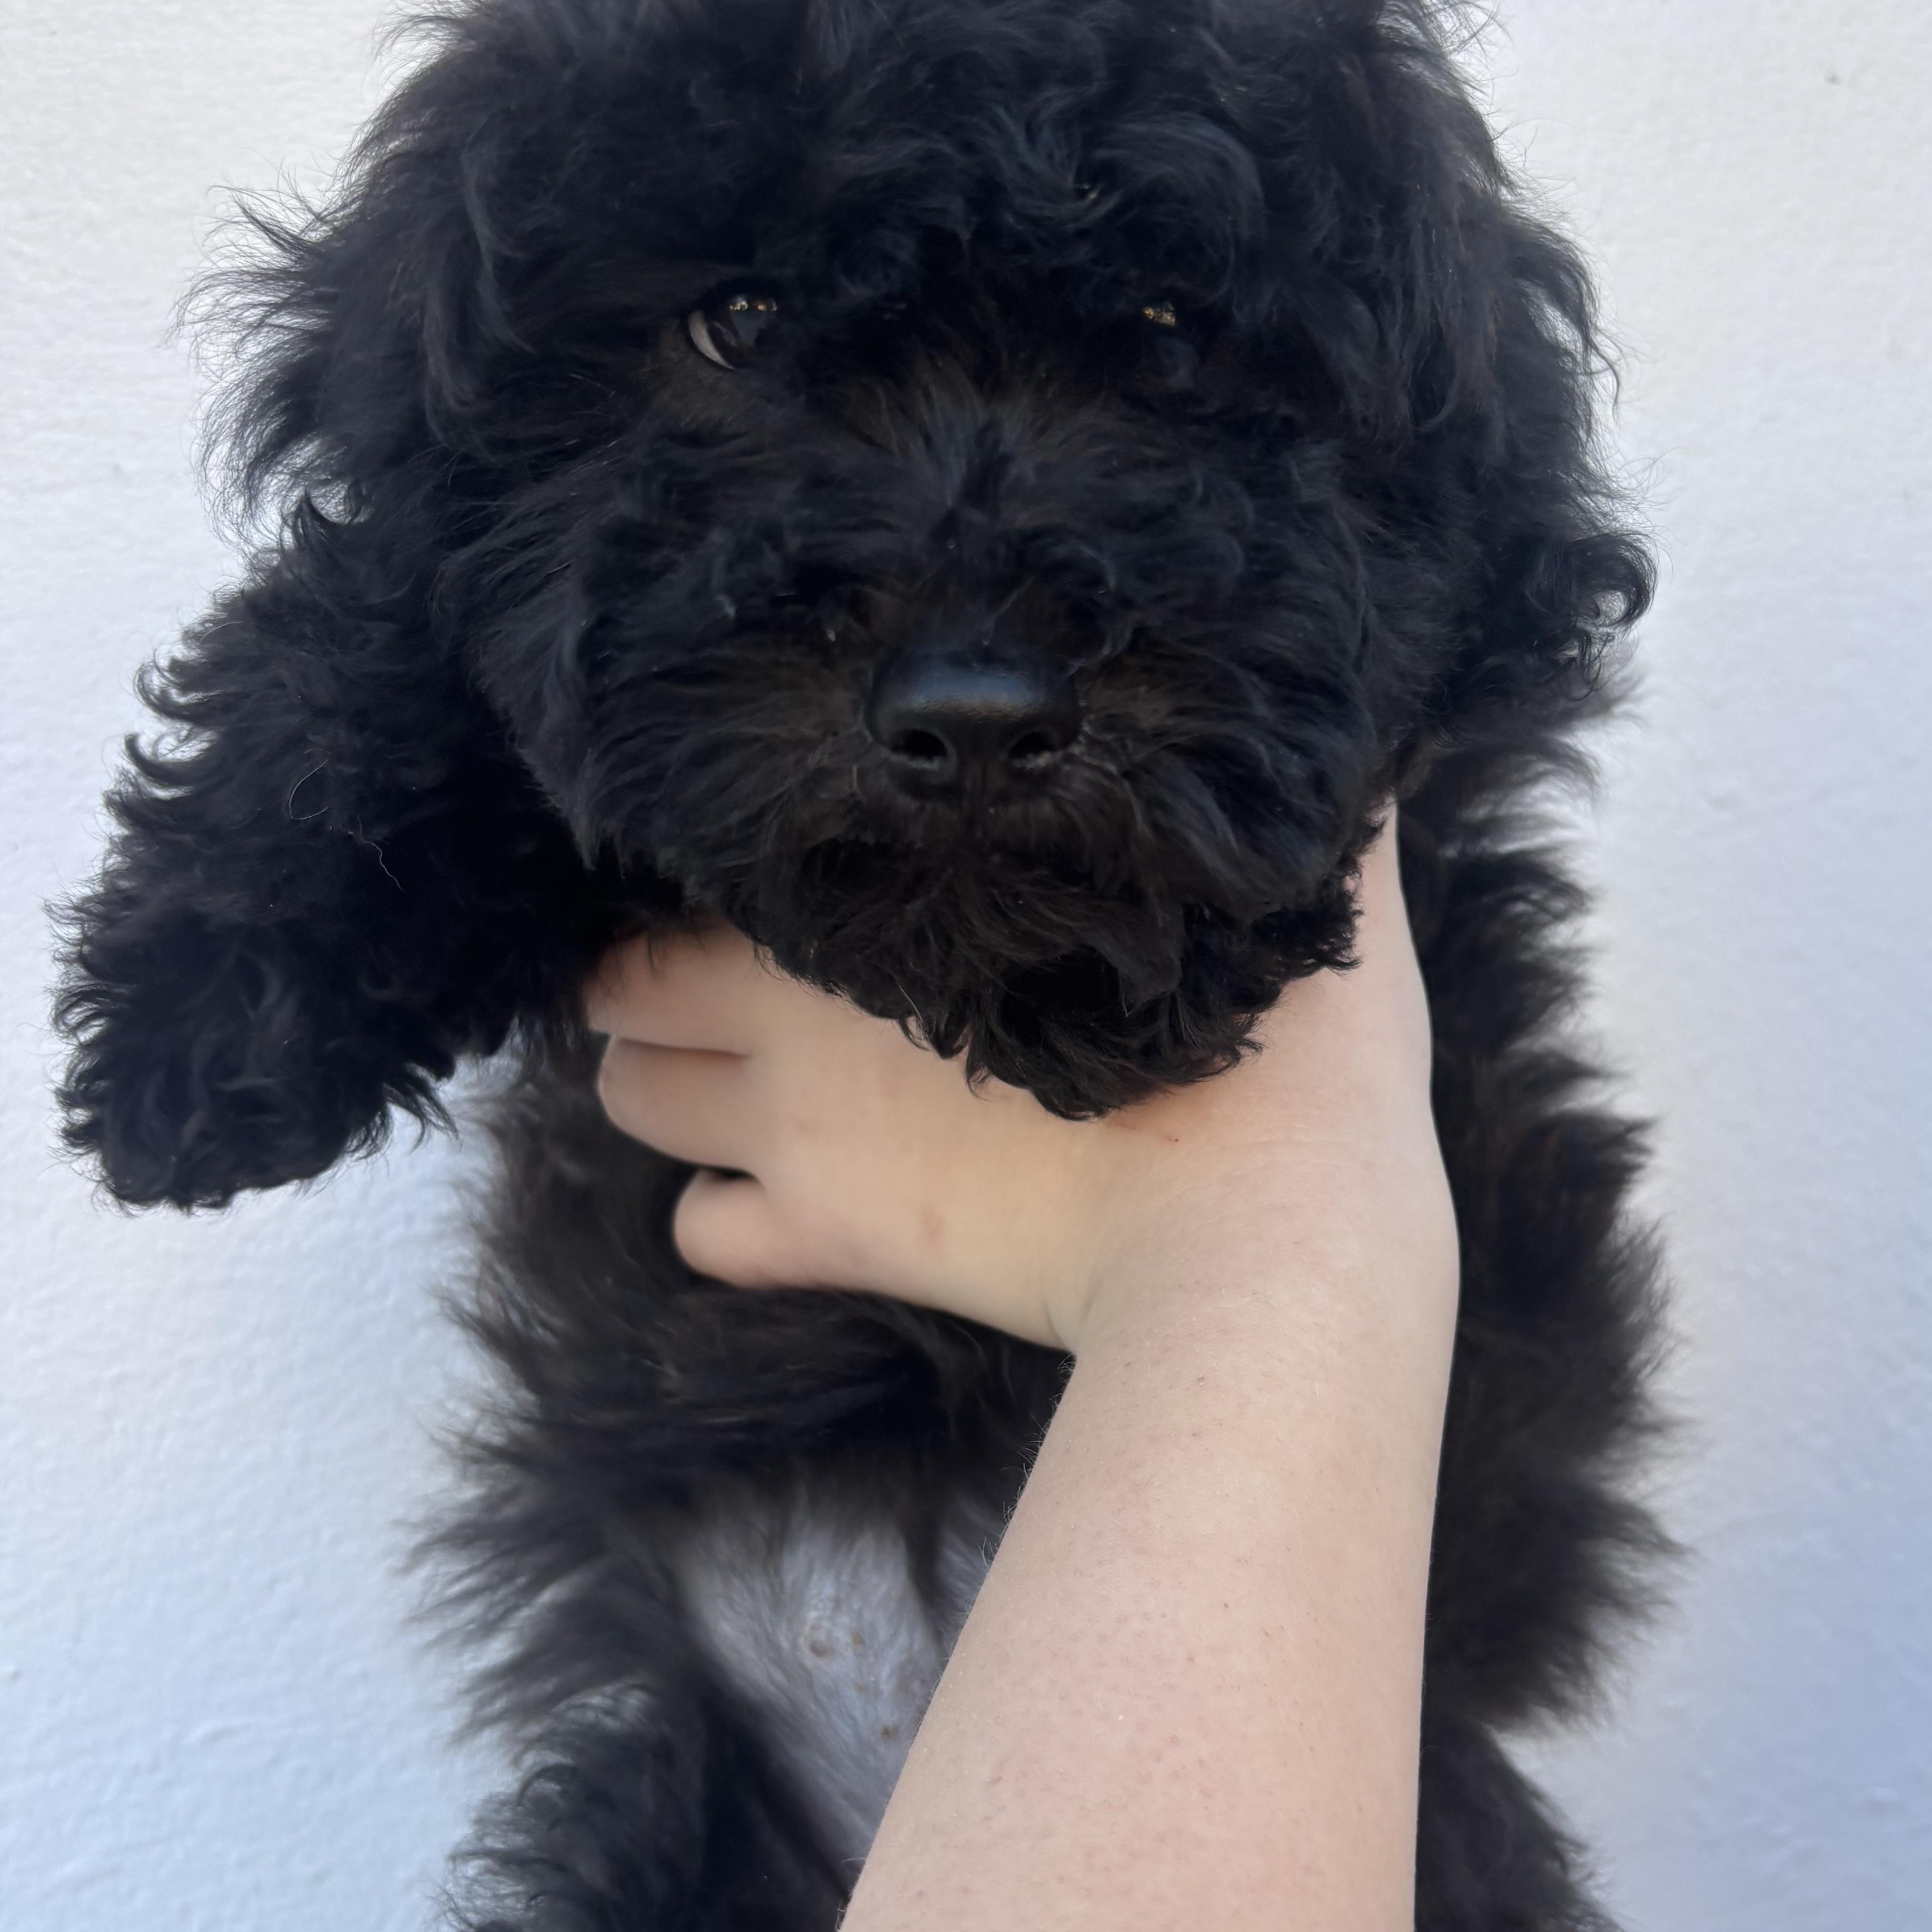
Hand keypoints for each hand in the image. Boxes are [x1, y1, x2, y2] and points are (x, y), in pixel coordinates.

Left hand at [587, 825, 1450, 1354]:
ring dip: (673, 1091)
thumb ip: (1261, 776)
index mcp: (883, 890)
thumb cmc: (1277, 1047)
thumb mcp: (1296, 877)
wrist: (1261, 1232)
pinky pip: (700, 1237)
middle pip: (625, 988)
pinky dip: (726, 1220)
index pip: (704, 857)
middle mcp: (800, 1007)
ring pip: (633, 1102)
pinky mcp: (836, 1242)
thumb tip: (1306, 689)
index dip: (720, 871)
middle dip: (657, 988)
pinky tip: (796, 1208)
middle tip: (736, 991)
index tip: (778, 880)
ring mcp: (804, 1133)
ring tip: (752, 1089)